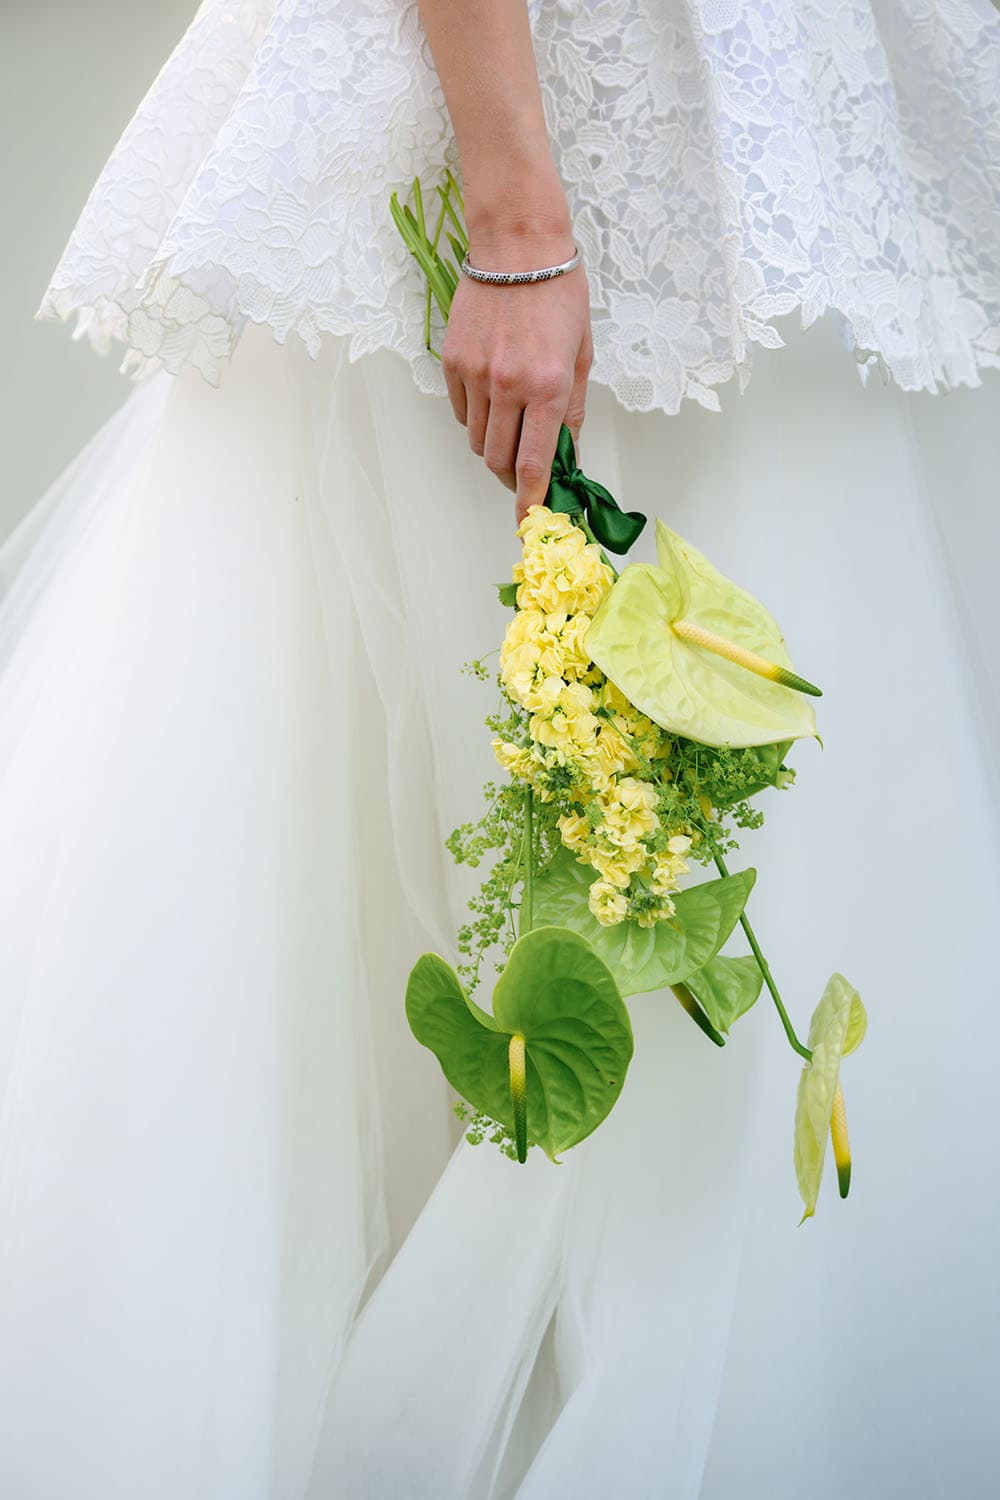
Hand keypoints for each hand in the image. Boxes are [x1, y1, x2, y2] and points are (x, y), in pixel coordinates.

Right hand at [442, 227, 592, 525]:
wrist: (517, 245)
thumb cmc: (559, 294)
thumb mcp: (581, 352)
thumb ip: (571, 408)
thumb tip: (565, 453)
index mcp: (548, 387)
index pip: (534, 463)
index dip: (530, 499)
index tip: (529, 521)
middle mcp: (509, 387)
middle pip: (500, 460)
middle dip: (513, 476)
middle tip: (525, 472)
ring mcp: (476, 375)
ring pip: (479, 440)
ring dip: (495, 446)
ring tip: (511, 426)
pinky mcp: (453, 362)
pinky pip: (461, 412)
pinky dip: (476, 419)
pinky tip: (492, 399)